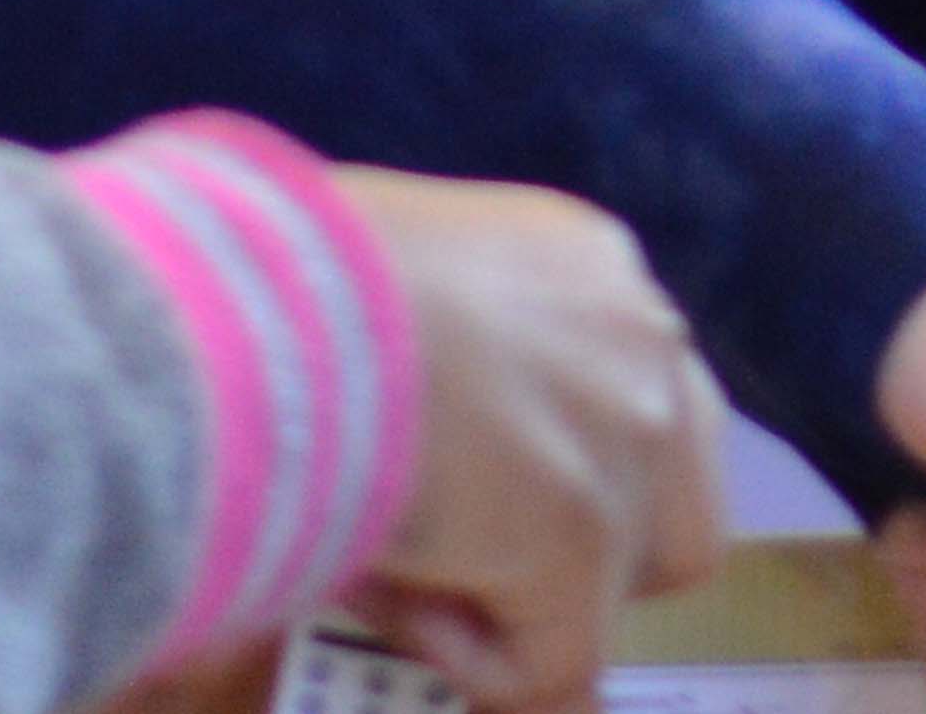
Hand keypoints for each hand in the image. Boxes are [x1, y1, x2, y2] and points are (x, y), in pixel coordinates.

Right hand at [321, 167, 728, 713]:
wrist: (247, 303)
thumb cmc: (268, 264)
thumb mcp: (380, 264)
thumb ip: (432, 329)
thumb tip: (410, 415)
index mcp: (588, 260)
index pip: (634, 390)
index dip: (563, 465)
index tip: (474, 497)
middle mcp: (640, 338)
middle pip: (678, 495)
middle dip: (595, 549)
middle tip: (476, 561)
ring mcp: (627, 441)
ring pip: (618, 585)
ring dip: (523, 604)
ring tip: (395, 574)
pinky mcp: (582, 539)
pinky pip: (549, 664)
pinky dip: (464, 661)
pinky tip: (370, 589)